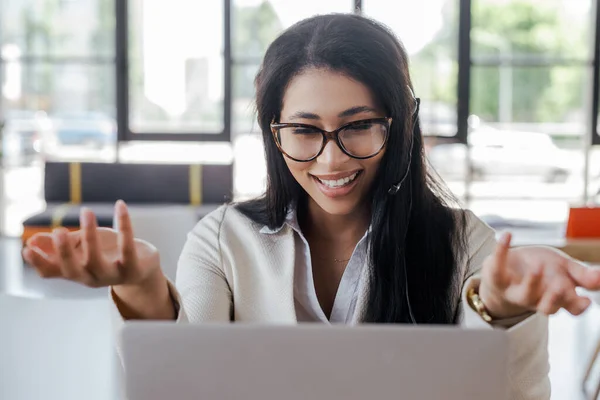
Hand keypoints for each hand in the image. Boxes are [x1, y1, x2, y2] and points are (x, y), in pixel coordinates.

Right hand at [22, 200, 160, 288]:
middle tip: (58, 230)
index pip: (51, 272)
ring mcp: (113, 275)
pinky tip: (120, 205)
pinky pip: (128, 246)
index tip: (27, 248)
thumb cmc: (108, 255)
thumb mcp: (83, 249)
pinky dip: (124, 224)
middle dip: (64, 251)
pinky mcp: (134, 267)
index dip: (39, 263)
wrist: (143, 270)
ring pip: (97, 260)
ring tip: (86, 211)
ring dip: (90, 235)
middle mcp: (92, 277)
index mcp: (76, 272)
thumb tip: (32, 241)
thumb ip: (60, 246)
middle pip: (73, 269)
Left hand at [478, 233, 599, 318]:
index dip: (578, 306)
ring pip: (524, 295)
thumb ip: (582, 274)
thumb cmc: (542, 268)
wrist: (508, 267)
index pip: (571, 308)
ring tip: (537, 266)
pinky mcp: (496, 279)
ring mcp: (515, 291)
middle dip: (554, 299)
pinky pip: (497, 267)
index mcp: (558, 297)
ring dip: (532, 281)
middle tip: (560, 286)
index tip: (586, 300)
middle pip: (548, 308)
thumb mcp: (564, 268)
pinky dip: (501, 249)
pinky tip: (507, 235)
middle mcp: (538, 299)